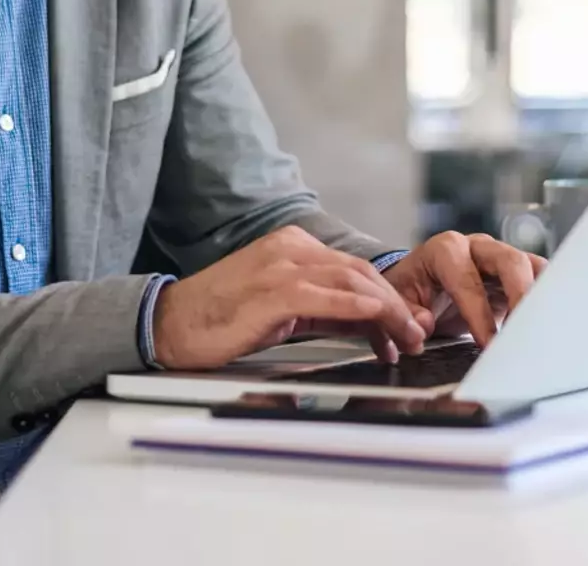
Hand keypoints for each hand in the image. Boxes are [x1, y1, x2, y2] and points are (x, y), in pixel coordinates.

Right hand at [152, 225, 429, 370]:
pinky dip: (361, 309)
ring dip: (389, 313)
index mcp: (289, 247)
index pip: (354, 269)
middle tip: (417, 337)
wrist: (171, 324)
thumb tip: (370, 325)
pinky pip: (328, 297)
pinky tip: (380, 323)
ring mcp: (279, 267)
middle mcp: (288, 249)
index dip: (388, 299)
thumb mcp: (281, 310)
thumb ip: (324, 311)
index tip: (406, 327)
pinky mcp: (272, 292)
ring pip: (352, 283)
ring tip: (406, 341)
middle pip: (360, 273)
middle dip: (397, 306)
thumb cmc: (220, 319)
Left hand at [380, 231, 545, 347]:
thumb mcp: (398, 300)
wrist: (421, 283)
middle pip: (510, 261)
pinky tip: (545, 326)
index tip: (489, 346)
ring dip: (542, 297)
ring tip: (541, 330)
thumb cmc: (412, 290)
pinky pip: (543, 280)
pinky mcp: (520, 273)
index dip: (479, 315)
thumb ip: (407, 312)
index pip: (467, 281)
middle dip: (521, 295)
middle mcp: (477, 248)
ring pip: (535, 267)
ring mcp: (502, 257)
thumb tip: (425, 324)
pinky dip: (548, 301)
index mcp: (444, 251)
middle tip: (527, 331)